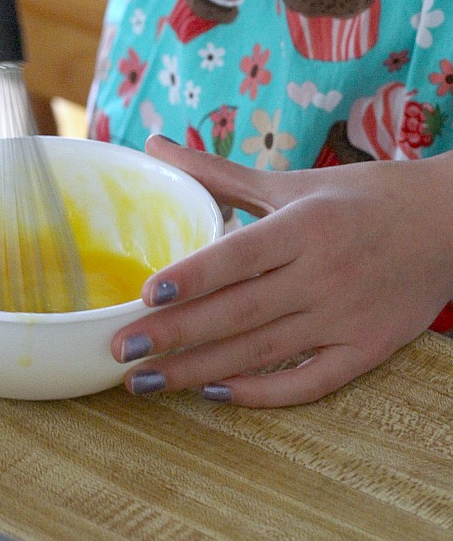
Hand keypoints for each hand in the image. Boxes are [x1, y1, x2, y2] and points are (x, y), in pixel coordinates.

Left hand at [111, 135, 452, 406]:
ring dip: (200, 372)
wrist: (448, 223)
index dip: (195, 275)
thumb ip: (219, 172)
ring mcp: (346, 318)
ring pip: (263, 352)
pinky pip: (310, 381)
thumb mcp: (293, 180)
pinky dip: (264, 393)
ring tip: (146, 382)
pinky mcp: (367, 350)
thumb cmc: (364, 195)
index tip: (147, 294)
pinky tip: (216, 395)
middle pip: (241, 311)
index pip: (242, 255)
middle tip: (120, 352)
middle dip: (176, 335)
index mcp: (305, 225)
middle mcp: (324, 274)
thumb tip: (154, 144)